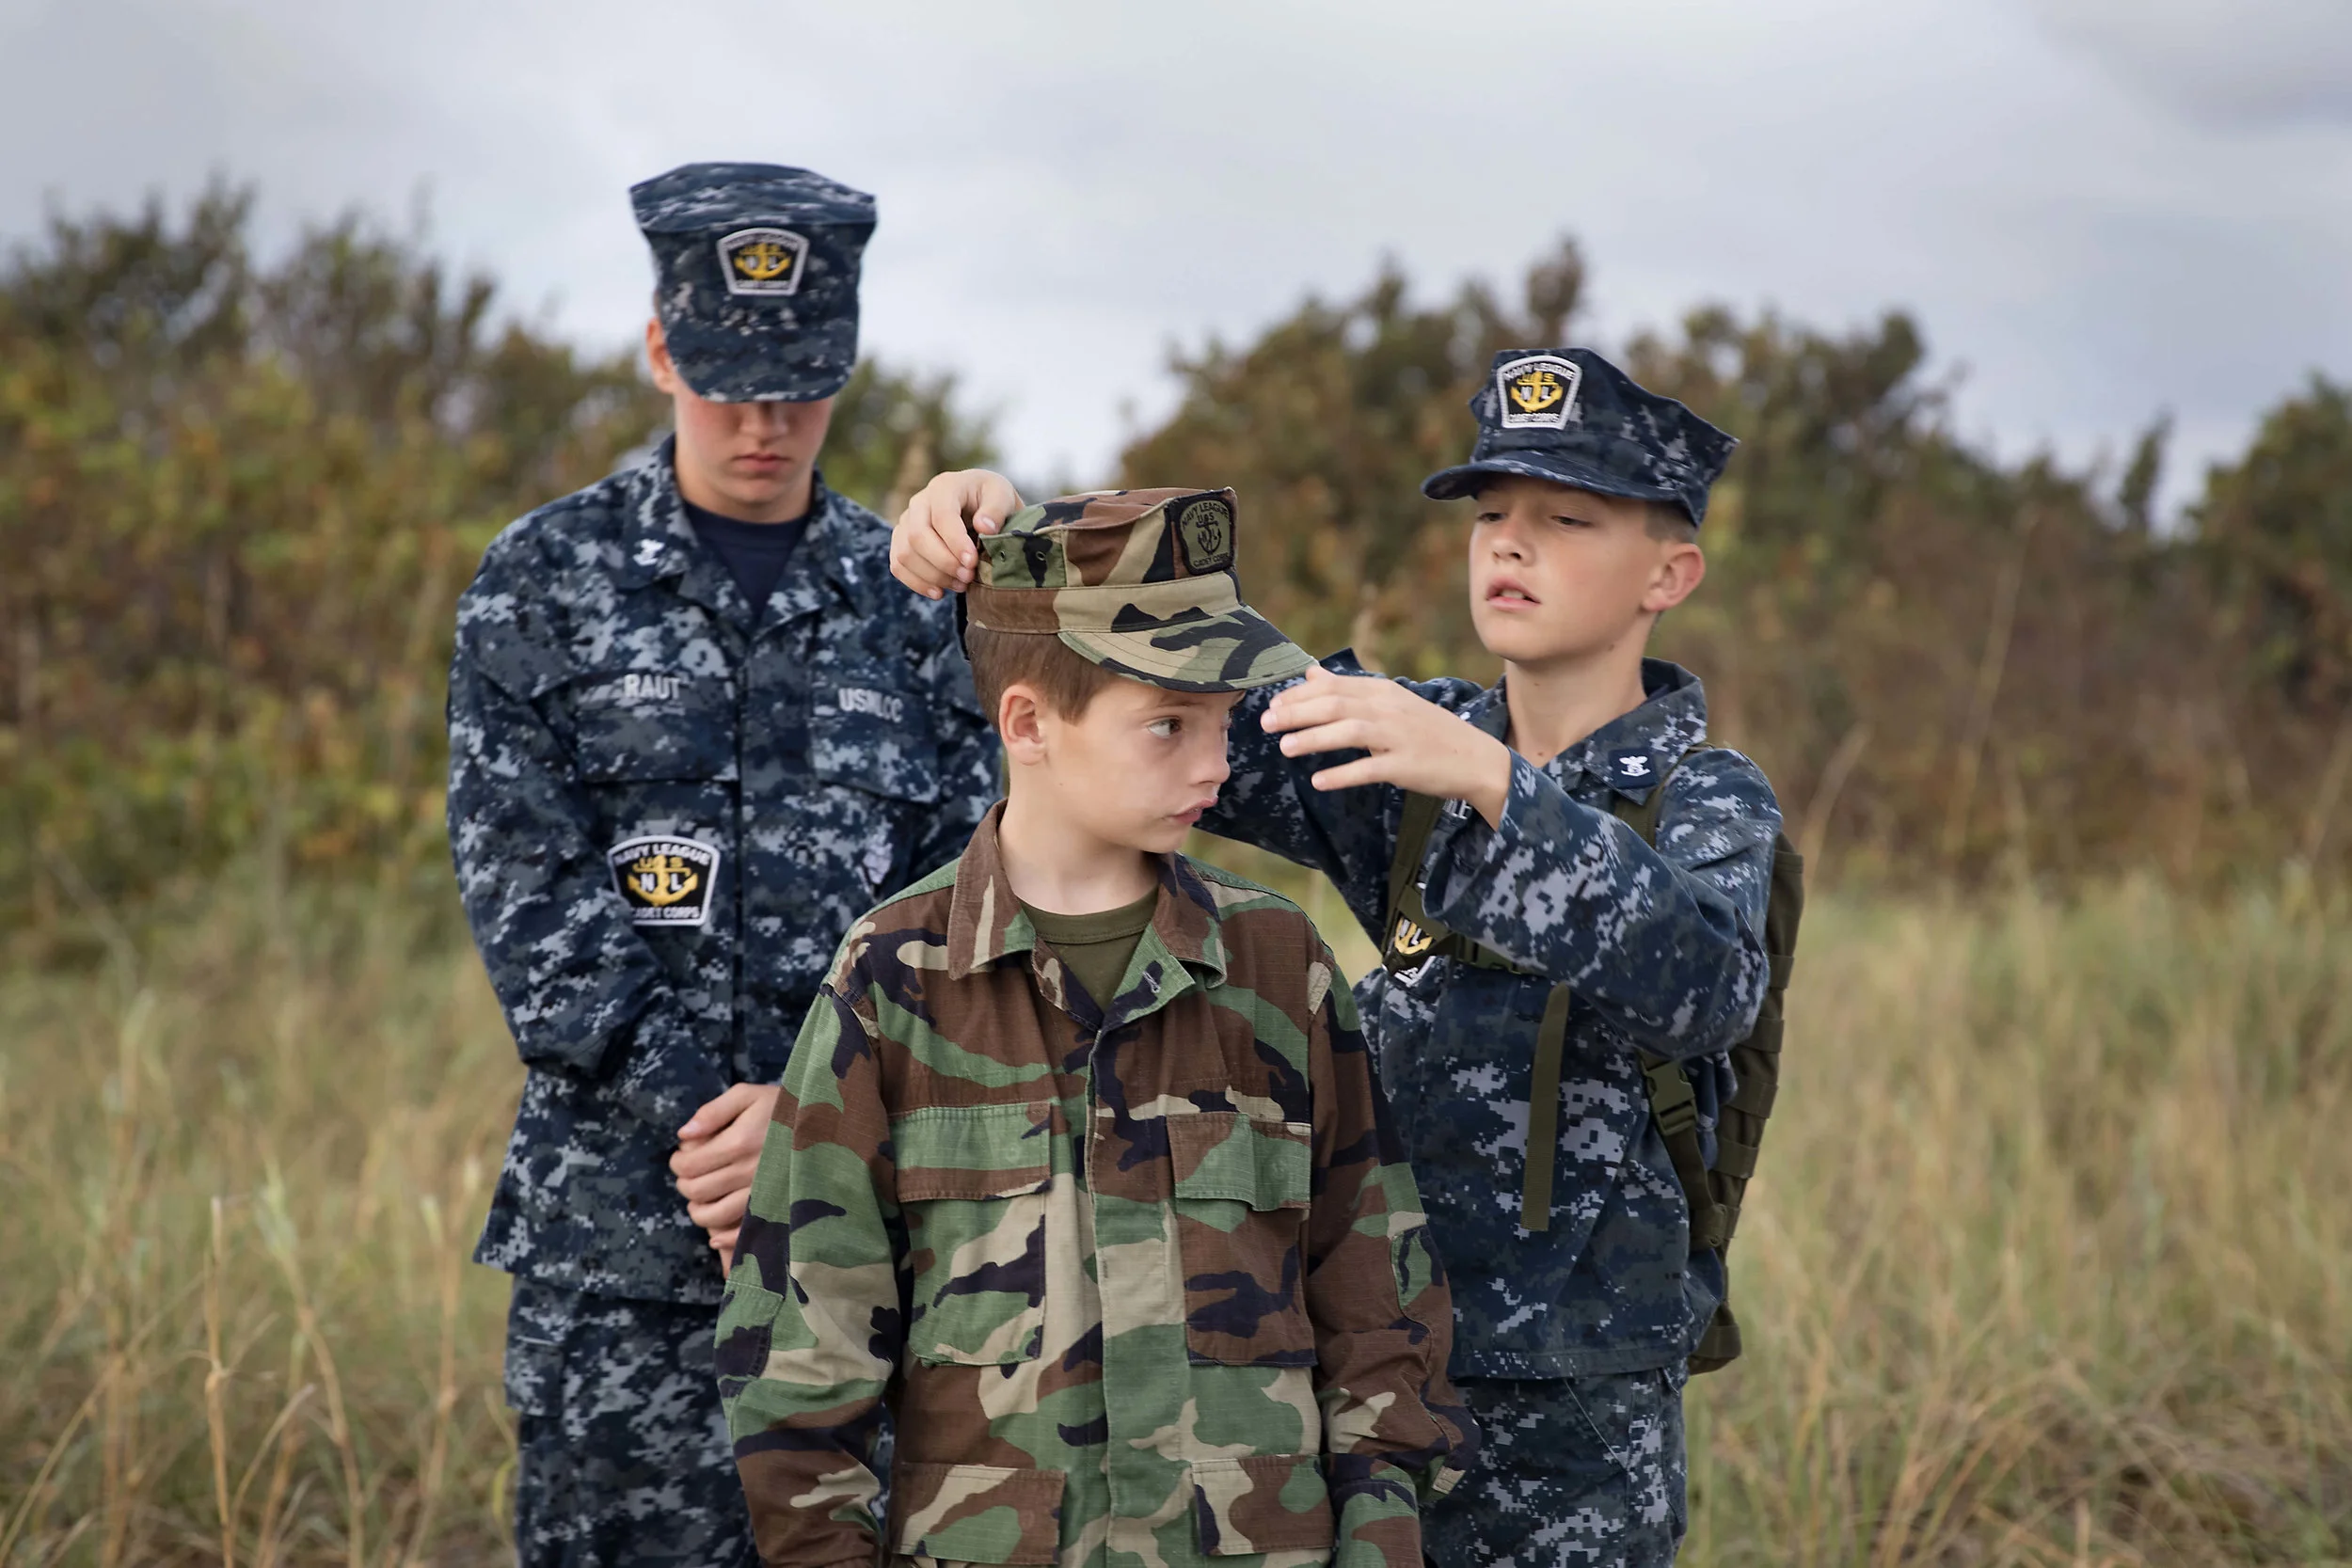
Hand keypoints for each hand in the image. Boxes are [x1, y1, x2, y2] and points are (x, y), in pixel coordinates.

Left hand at [670, 1083, 783, 1268]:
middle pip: (697, 1191)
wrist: (830, 1125)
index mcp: (738, 1142)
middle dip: (685, 1185)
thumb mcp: (748, 1095)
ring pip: (713, 1217)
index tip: (681, 1157)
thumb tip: (684, 1135)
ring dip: (698, 1211)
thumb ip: (712, 1112)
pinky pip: (741, 1235)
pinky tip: (715, 1236)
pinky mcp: (775, 1210)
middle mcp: (748, 1172)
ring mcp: (762, 1194)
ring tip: (702, 1199)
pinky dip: (722, 1239)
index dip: (678, 1163)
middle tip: (690, 1176)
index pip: (689, 1164)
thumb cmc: (785, 1107)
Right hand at [891, 469, 1025, 598]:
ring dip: (933, 576)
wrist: (978, 505)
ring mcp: (906, 522)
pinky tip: (940, 592)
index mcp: (944, 487)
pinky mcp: (901, 542)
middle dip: (943, 563)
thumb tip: (984, 527)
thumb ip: (996, 510)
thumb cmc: (991, 500)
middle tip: (968, 577)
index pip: (942, 516)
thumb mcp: (1002, 496)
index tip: (972, 562)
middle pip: (918, 537)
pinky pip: (898, 566)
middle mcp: (919, 502)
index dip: (955, 543)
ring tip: (961, 585)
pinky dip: (917, 583)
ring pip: (905, 554)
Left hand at [1262, 666, 1513, 826]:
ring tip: (1285, 748)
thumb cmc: (1427, 732)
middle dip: (1297, 713)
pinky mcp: (1406, 766)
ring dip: (1314, 739)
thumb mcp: (1391, 703)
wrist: (1476, 759)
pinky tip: (1318, 781)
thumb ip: (1349, 689)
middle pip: (1335, 705)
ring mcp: (1399, 737)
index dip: (1298, 695)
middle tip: (1266, 724)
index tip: (1272, 705)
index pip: (1333, 686)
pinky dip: (1342, 774)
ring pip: (1349, 732)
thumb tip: (1311, 672)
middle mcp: (1389, 709)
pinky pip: (1369, 769)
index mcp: (1383, 691)